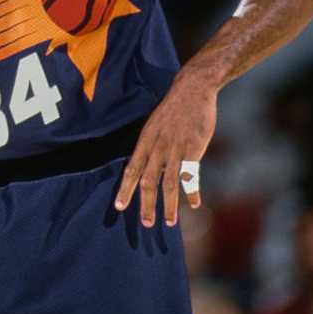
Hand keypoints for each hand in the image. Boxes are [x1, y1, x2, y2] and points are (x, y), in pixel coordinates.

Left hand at [113, 72, 216, 226]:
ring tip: (170, 222)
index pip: (131, 170)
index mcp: (145, 141)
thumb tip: (146, 166)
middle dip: (146, 205)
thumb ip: (151, 147)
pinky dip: (192, 192)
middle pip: (148, 182)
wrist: (192, 89)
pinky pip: (191, 176)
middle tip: (146, 224)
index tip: (119, 206)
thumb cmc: (174, 109)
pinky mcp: (194, 148)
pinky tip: (193, 204)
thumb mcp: (154, 125)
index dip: (125, 189)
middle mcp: (157, 148)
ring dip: (169, 206)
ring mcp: (175, 149)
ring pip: (169, 184)